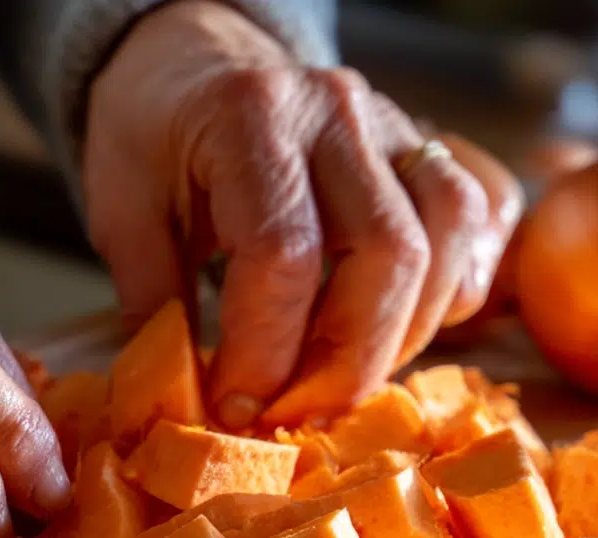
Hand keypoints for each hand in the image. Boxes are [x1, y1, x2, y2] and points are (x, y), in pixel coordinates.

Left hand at [85, 0, 522, 427]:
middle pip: (389, 257)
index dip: (267, 353)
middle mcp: (337, 112)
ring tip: (339, 379)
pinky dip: (449, 295)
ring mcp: (393, 125)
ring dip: (401, 338)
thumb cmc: (155, 139)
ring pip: (445, 244)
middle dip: (346, 365)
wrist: (194, 63)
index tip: (237, 408)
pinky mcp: (425, 149)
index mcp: (249, 118)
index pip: (286, 255)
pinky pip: (475, 225)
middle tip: (296, 413)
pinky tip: (392, 329)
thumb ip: (153, 304)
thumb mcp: (122, 211)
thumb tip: (187, 407)